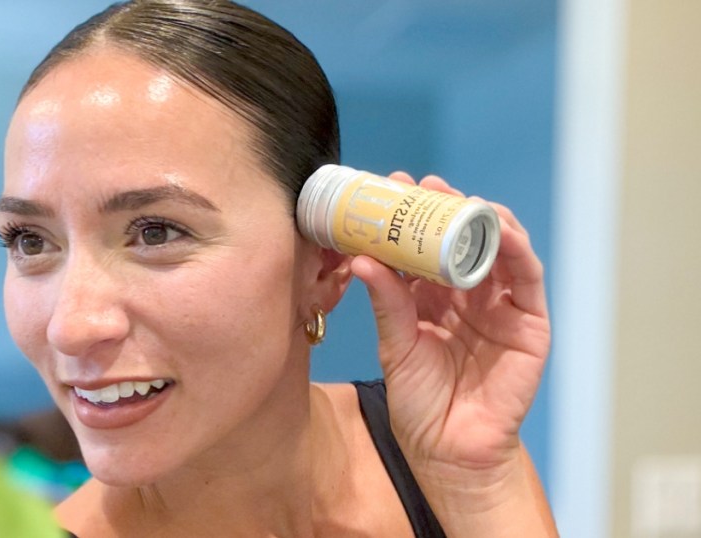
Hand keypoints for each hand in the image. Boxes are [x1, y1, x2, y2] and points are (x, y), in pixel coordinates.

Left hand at [350, 172, 553, 534]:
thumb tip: (362, 259)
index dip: (410, 218)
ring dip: (481, 219)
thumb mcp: (396, 346)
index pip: (424, 248)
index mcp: (431, 299)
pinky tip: (499, 229)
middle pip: (460, 240)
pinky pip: (527, 278)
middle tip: (420, 185)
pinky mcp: (529, 323)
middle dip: (443, 208)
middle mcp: (467, 296)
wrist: (449, 450)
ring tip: (458, 199)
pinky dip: (516, 249)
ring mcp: (500, 307)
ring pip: (497, 250)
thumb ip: (387, 303)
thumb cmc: (420, 403)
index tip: (389, 190)